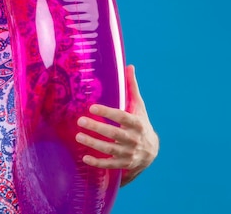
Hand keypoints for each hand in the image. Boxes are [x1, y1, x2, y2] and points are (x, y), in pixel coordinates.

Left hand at [75, 64, 158, 185]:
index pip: (122, 117)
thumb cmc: (140, 123)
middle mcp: (133, 139)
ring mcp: (128, 153)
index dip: (108, 113)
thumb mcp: (138, 106)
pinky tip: (85, 158)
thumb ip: (132, 87)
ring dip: (94, 144)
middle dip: (97, 128)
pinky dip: (98, 163)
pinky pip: (109, 164)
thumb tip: (129, 65)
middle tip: (80, 120)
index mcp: (137, 123)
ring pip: (110, 149)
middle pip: (114, 134)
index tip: (92, 107)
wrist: (151, 150)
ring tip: (78, 136)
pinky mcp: (123, 164)